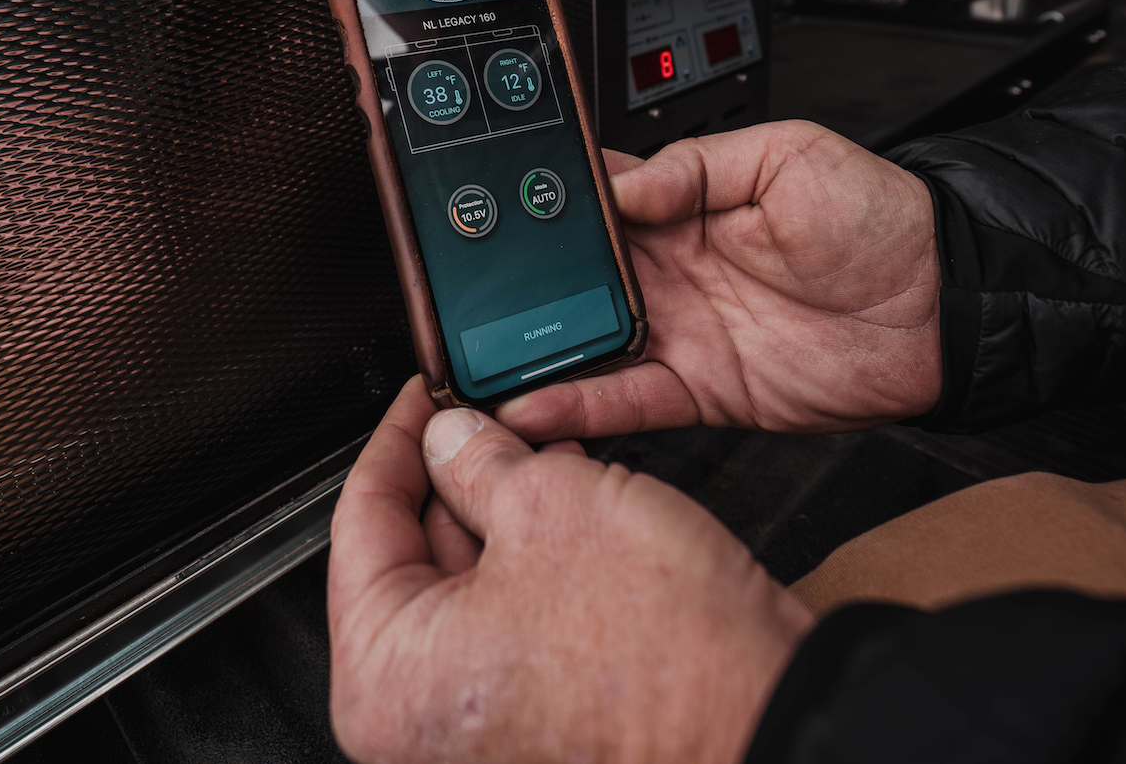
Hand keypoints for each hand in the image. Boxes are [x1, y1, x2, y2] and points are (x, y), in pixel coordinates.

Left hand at [329, 378, 811, 763]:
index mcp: (386, 680)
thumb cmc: (665, 655)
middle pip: (411, 559)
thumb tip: (451, 437)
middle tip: (486, 413)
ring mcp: (482, 726)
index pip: (357, 526)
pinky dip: (535, 562)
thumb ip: (478, 460)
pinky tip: (573, 507)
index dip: (395, 441)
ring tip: (544, 451)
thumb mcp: (551, 504)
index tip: (421, 398)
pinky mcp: (539, 723)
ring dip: (503, 513)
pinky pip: (514, 622)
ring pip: (468, 588)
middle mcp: (420, 720)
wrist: (767, 718)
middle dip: (457, 475)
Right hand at [498, 120, 940, 440]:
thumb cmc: (881, 221)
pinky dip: (580, 405)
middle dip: (522, 283)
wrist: (941, 308)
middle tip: (468, 290)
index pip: (598, 201)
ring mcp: (684, 333)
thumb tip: (620, 185)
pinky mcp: (702, 391)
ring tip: (478, 358)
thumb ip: (695, 166)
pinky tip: (536, 403)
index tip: (497, 205)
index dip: (547, 203)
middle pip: (576, 276)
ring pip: (588, 342)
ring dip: (535, 349)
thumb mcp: (786, 155)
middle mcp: (674, 271)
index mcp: (686, 206)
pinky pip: (629, 401)